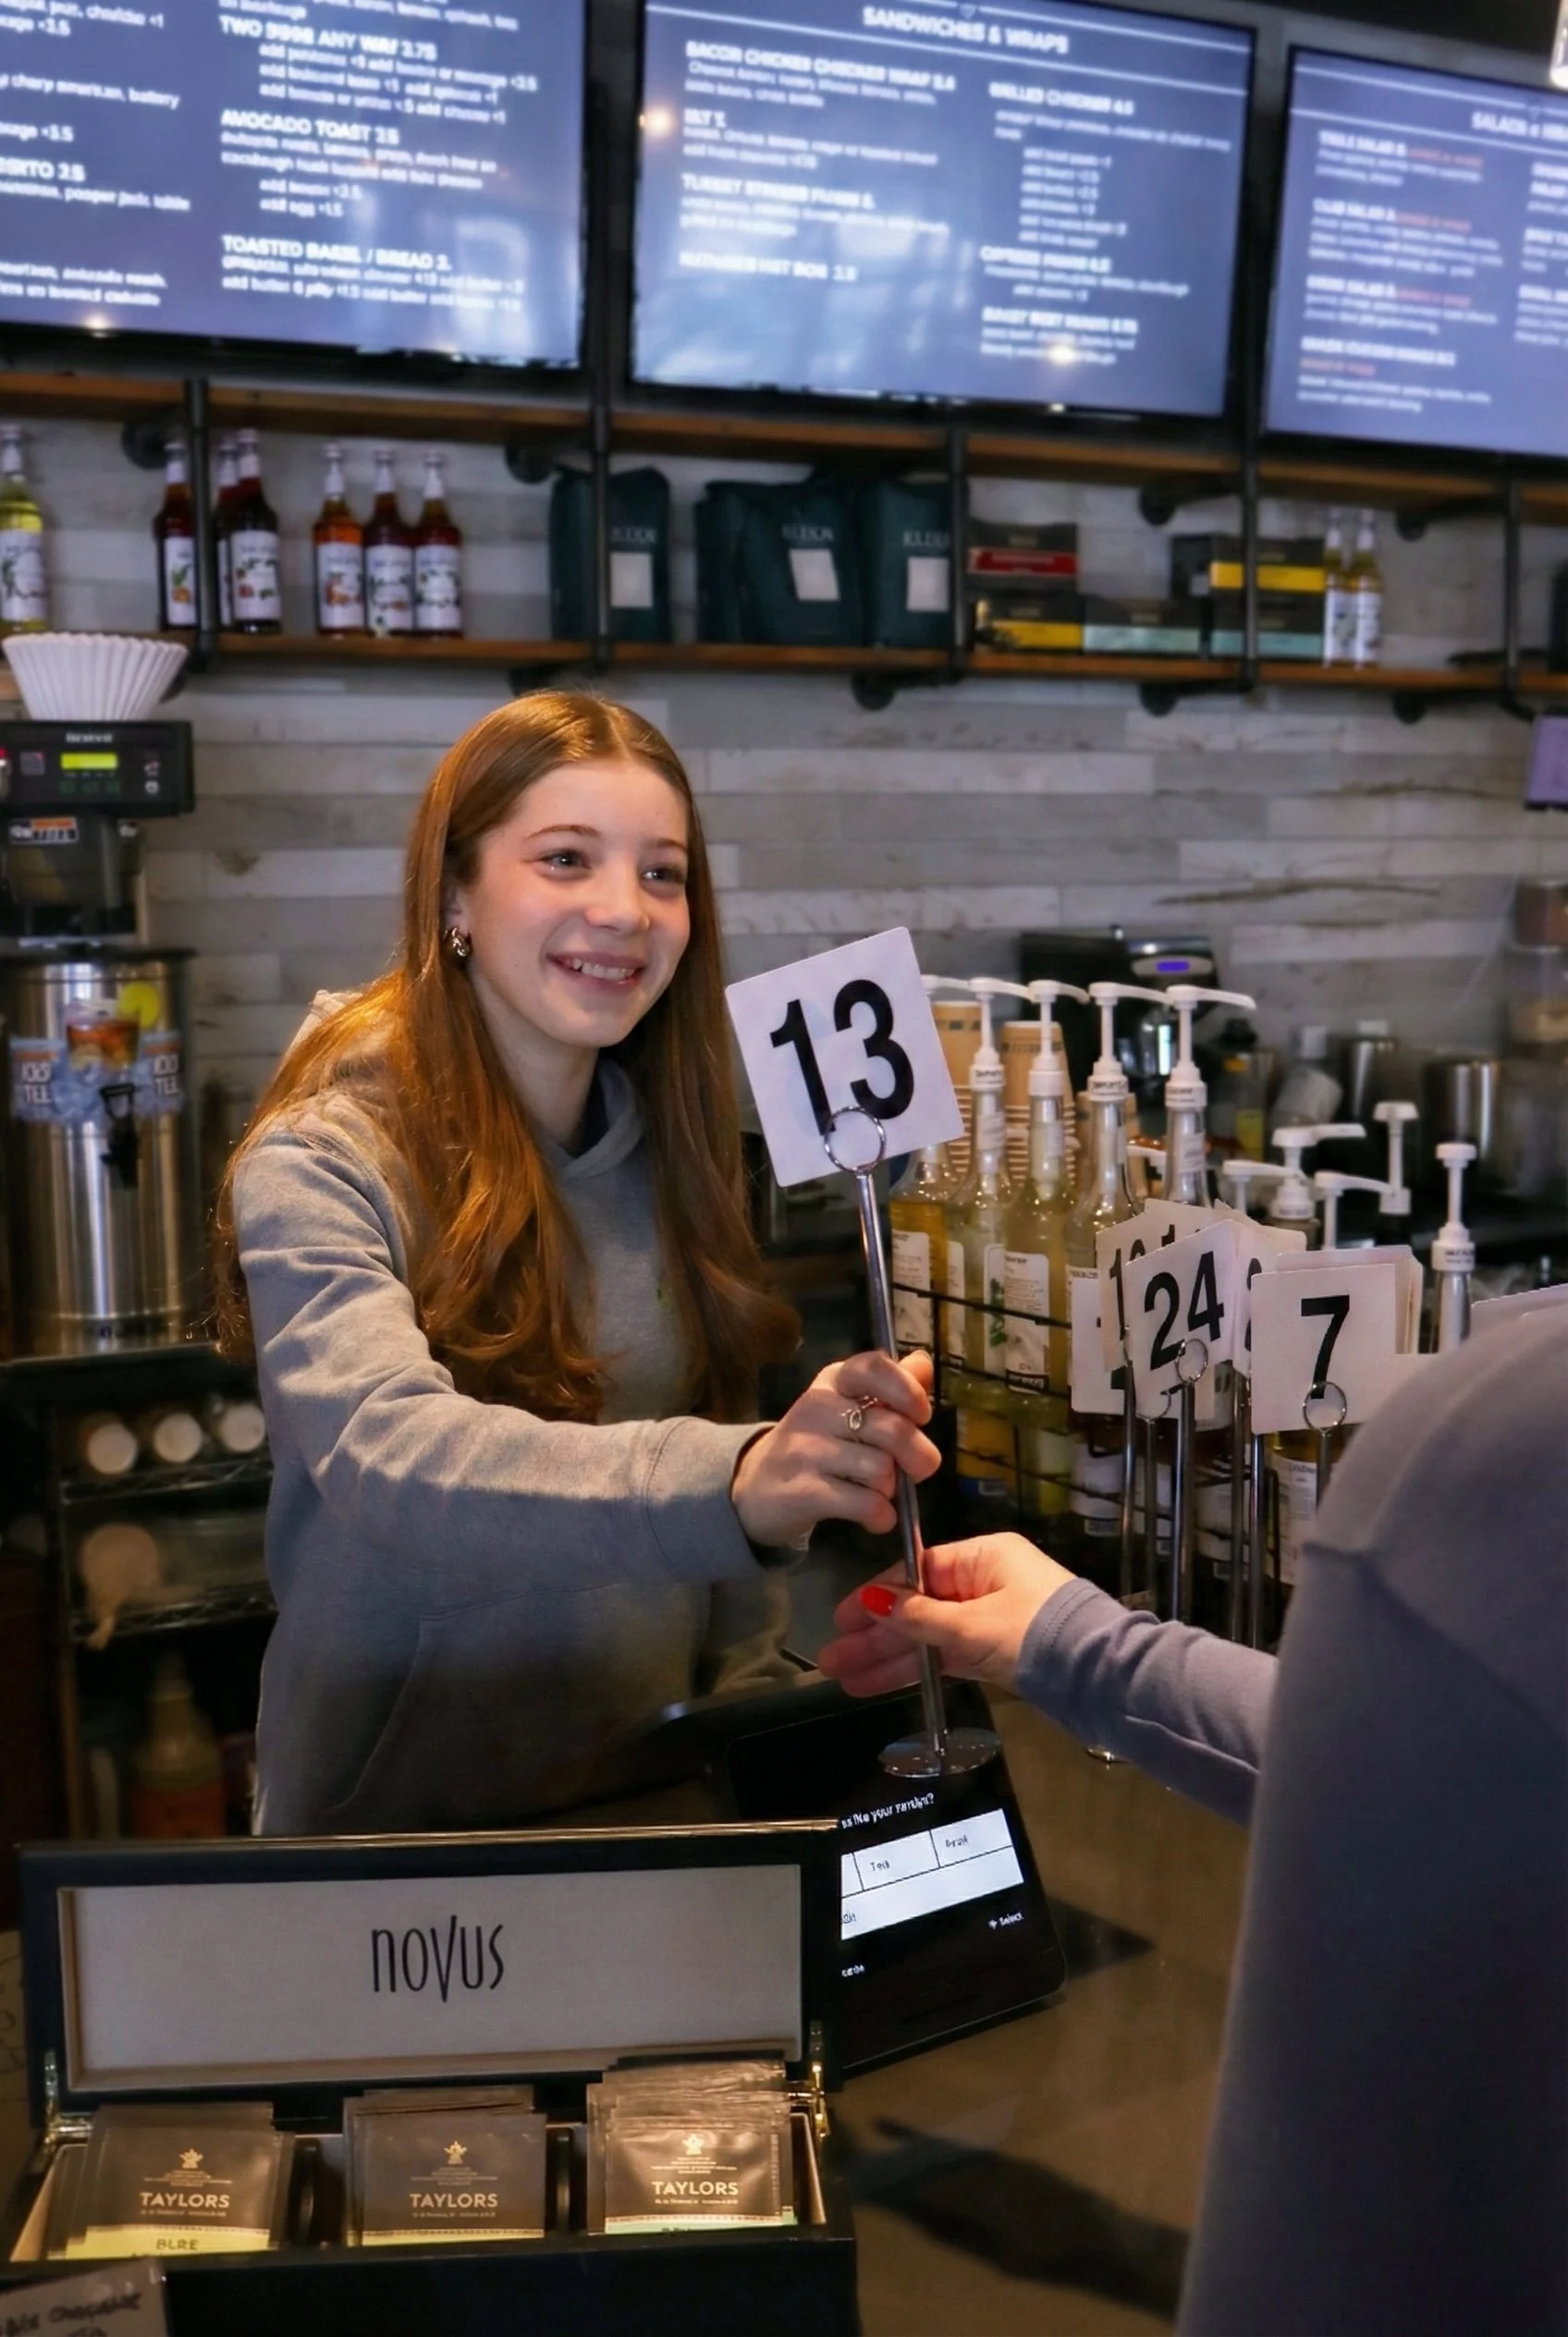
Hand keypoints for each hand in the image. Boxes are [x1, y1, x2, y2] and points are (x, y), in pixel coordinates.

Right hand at [730, 1350, 938, 1547]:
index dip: (909, 1391)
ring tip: (878, 1492)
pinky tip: (876, 1517)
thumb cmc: (816, 1444)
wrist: (754, 1487)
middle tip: (916, 1469)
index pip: (874, 1367)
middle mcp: (817, 1407)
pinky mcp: (802, 1491)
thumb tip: (924, 1362)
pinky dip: (882, 1516)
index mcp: (833, 1381)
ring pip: (881, 1469)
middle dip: (919, 1456)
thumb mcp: (848, 1407)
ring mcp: (806, 1449)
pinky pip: (865, 1503)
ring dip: (892, 1489)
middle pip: (893, 1429)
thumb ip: (890, 1387)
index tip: (921, 1416)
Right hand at [816, 1532, 1077, 1696]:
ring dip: (890, 1658)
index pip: (917, 1571)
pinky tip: (883, 1682)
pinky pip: (948, 1655)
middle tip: (833, 1659)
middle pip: (919, 1606)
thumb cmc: (1035, 1634)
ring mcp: (992, 1619)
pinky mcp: (999, 1653)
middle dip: (875, 1635)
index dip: (878, 1596)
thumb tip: (873, 1602)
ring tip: (846, 1679)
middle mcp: (986, 1582)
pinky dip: (920, 1669)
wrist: (1099, 1676)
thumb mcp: (973, 1625)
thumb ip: (920, 1618)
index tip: (843, 1618)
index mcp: (984, 1557)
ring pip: (930, 1636)